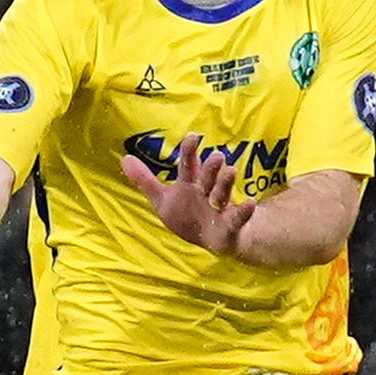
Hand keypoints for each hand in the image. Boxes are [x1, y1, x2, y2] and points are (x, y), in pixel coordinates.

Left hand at [120, 134, 254, 256]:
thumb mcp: (162, 199)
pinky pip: (238, 218)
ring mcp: (219, 208)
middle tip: (215, 154)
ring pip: (222, 193)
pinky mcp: (230, 225)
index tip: (192, 136)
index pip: (188, 165)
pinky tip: (251, 203)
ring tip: (231, 170)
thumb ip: (144, 180)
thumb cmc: (188, 215)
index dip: (189, 152)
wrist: (213, 239)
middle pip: (207, 177)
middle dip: (210, 166)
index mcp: (190, 184)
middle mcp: (205, 192)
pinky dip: (244, 211)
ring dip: (226, 182)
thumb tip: (124, 158)